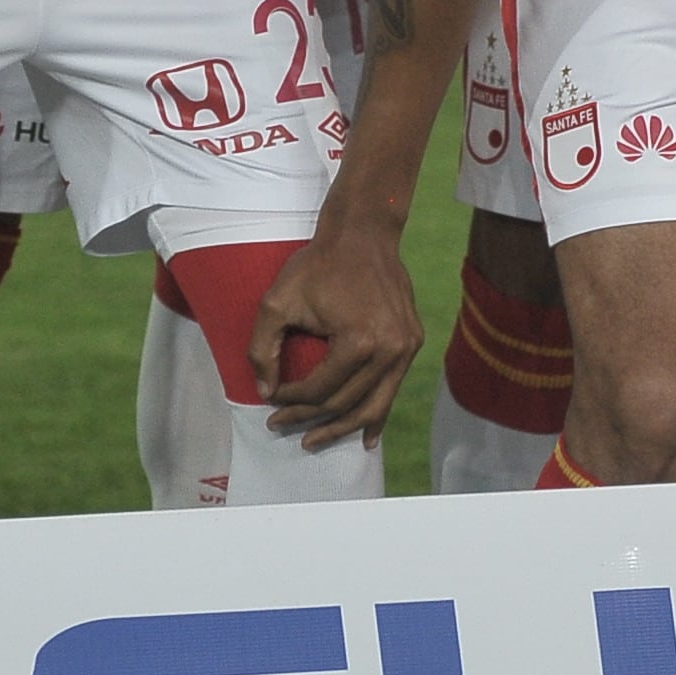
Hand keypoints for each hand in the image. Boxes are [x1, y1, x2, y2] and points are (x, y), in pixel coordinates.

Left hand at [252, 229, 419, 448]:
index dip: (290, 400)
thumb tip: (266, 393)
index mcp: (359, 341)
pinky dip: (377, 414)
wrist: (363, 234)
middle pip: (346, 403)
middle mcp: (390, 349)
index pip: (320, 389)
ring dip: (343, 427)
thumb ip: (262, 350)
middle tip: (282, 426)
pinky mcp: (412, 341)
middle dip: (309, 419)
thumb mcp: (276, 302)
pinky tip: (365, 437)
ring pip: (374, 405)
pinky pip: (392, 388)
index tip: (270, 398)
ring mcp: (406, 347)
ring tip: (315, 440)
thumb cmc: (318, 265)